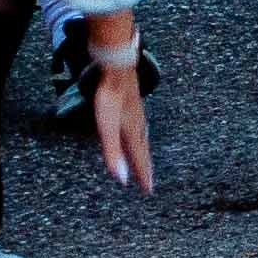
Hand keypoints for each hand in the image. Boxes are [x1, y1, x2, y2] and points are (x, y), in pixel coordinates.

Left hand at [84, 24, 152, 195]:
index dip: (143, 175)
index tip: (148, 190)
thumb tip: (120, 178)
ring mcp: (136, 114)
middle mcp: (138, 125)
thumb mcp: (107, 127)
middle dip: (146, 167)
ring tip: (146, 161)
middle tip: (150, 181)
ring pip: (143, 139)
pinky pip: (140, 128)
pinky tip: (138, 132)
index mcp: (133, 132)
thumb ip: (112, 152)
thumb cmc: (111, 96)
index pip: (139, 159)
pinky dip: (141, 138)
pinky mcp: (132, 105)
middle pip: (143, 151)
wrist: (117, 67)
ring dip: (144, 152)